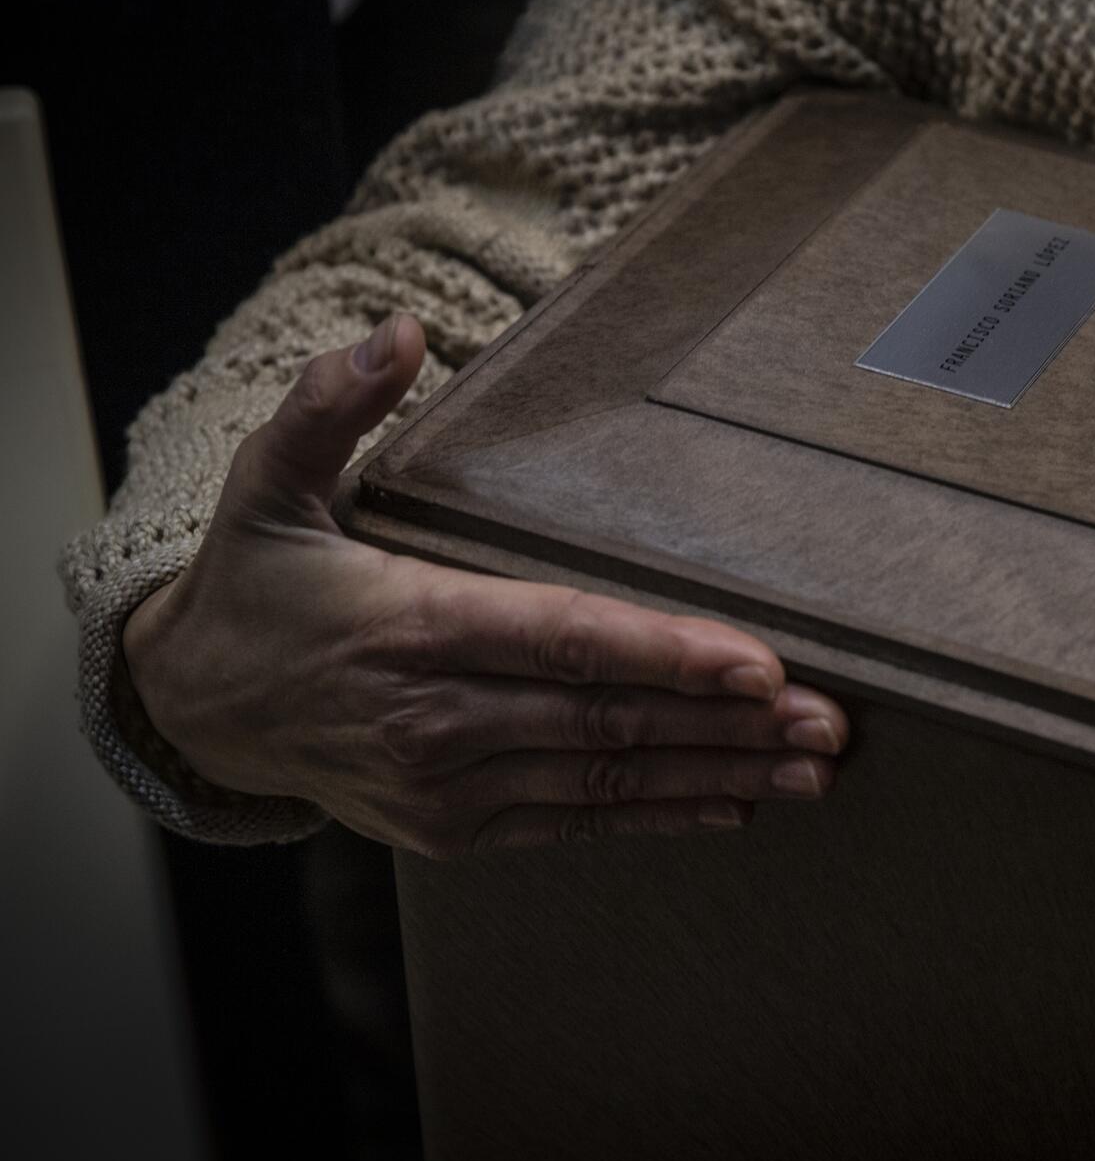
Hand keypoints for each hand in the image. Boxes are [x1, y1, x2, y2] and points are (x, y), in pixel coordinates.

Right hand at [121, 314, 846, 855]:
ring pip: (607, 777)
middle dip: (728, 724)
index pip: (562, 639)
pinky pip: (576, 821)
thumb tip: (400, 331)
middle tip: (830, 722)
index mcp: (410, 627)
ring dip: (718, 774)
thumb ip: (330, 406)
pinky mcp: (456, 829)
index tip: (759, 665)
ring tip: (813, 769)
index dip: (667, 653)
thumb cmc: (257, 582)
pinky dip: (657, 814)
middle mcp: (435, 720)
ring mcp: (447, 787)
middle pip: (608, 720)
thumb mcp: (266, 482)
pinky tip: (735, 803)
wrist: (197, 707)